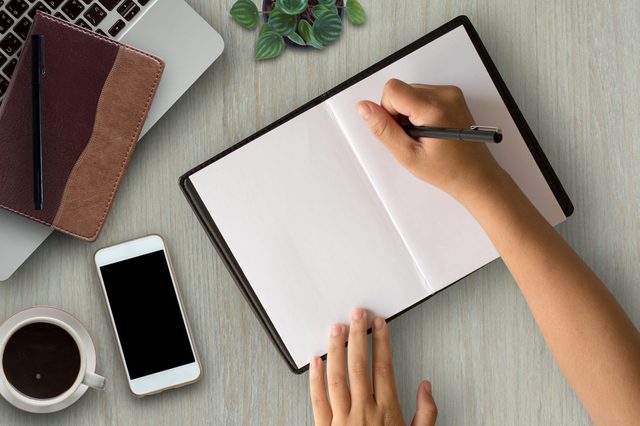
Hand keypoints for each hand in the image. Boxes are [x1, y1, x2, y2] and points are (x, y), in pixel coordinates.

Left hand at [309, 308, 436, 424]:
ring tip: (336, 329)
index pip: (384, 367)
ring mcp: (342, 420)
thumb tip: (426, 386)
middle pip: (360, 365)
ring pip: (337, 377)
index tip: (379, 324)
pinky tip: (315, 360)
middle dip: (358, 336)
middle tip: (357, 314)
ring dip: (336, 350)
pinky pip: (317, 400)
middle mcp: (364, 412)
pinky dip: (315, 378)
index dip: (382, 342)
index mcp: (387, 412)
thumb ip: (426, 414)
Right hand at [356, 79, 504, 201]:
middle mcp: (445, 94)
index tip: (401, 130)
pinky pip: (421, 95)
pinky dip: (419, 111)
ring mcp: (451, 93)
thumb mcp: (407, 155)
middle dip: (399, 113)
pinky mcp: (452, 95)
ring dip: (409, 113)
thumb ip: (383, 129)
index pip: (392, 90)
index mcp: (434, 108)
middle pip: (400, 90)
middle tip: (413, 137)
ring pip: (409, 92)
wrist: (475, 175)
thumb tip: (363, 107)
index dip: (388, 111)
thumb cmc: (447, 170)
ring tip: (423, 136)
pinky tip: (429, 130)